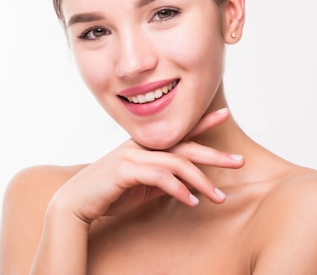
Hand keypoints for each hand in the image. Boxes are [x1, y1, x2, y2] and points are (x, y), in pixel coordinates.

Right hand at [48, 108, 244, 223]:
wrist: (76, 202)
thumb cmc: (109, 193)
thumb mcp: (141, 185)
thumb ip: (161, 178)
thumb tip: (186, 184)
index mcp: (145, 146)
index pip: (179, 132)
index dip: (202, 121)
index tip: (224, 114)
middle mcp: (141, 146)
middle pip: (185, 146)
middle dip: (214, 153)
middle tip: (239, 161)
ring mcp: (132, 156)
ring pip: (177, 163)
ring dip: (201, 182)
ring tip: (219, 197)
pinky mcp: (125, 170)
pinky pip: (160, 177)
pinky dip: (179, 190)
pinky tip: (191, 201)